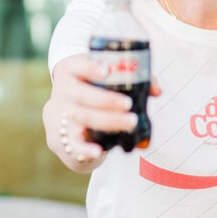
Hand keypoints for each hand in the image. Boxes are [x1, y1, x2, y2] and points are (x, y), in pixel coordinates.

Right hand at [42, 54, 160, 171]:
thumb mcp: (103, 80)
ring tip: (130, 123)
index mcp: (71, 71)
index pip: (77, 65)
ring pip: (80, 118)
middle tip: (128, 104)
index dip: (90, 67)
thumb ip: (130, 80)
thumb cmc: (92, 91)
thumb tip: (157, 90)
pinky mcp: (60, 138)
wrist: (63, 113)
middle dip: (106, 100)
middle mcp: (62, 91)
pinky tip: (98, 151)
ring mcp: (59, 115)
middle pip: (81, 94)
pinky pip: (73, 144)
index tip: (107, 70)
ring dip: (106, 121)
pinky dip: (86, 149)